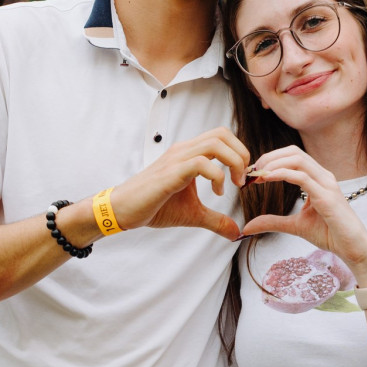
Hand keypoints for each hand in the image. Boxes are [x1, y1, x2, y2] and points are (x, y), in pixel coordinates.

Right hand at [110, 127, 247, 241]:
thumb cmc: (154, 206)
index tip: (242, 177)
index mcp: (189, 153)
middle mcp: (184, 150)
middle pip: (222, 134)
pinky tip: (217, 192)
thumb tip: (235, 233)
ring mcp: (177, 159)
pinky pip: (202, 163)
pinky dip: (217, 176)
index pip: (221, 136)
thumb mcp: (193, 214)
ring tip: (233, 184)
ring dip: (233, 162)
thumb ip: (215, 220)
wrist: (124, 210)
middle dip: (241, 155)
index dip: (239, 152)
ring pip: (215, 144)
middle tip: (242, 180)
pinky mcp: (171, 172)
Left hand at [239, 146, 366, 283]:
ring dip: (273, 163)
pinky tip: (267, 178)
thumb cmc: (330, 234)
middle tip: (251, 171)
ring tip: (257, 175)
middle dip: (269, 157)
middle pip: (293, 152)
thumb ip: (273, 222)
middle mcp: (323, 176)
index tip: (253, 173)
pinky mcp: (326, 196)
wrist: (352, 248)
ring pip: (297, 159)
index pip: (293, 156)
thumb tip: (247, 226)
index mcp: (317, 178)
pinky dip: (281, 174)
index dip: (271, 159)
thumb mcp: (295, 226)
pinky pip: (301, 177)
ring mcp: (326, 184)